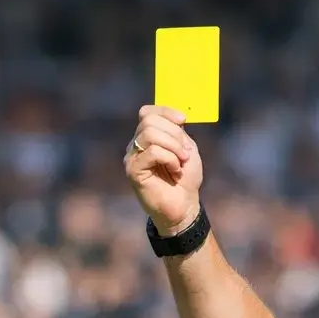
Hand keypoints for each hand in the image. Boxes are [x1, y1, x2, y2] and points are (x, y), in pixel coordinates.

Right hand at [125, 105, 203, 235]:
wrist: (184, 205)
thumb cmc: (185, 178)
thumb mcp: (186, 148)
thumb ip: (177, 131)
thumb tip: (174, 118)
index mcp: (147, 137)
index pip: (148, 112)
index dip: (166, 112)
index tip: (184, 121)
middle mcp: (136, 144)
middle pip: (149, 120)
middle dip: (174, 133)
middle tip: (185, 152)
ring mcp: (132, 157)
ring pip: (150, 133)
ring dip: (173, 146)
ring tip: (181, 161)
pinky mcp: (133, 170)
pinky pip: (152, 152)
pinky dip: (169, 158)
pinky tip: (175, 170)